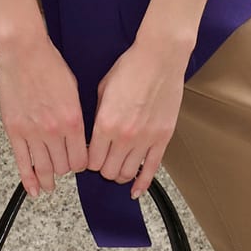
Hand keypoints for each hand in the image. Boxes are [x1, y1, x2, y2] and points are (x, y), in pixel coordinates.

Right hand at [0, 37, 87, 194]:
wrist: (24, 54)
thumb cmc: (51, 66)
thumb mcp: (74, 91)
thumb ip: (77, 117)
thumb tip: (78, 137)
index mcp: (74, 121)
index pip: (82, 157)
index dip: (83, 164)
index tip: (80, 164)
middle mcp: (54, 131)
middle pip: (64, 165)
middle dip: (65, 169)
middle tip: (64, 169)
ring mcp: (33, 132)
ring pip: (44, 167)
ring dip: (48, 179)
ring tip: (49, 186)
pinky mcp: (14, 131)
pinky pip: (22, 162)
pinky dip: (28, 179)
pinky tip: (33, 190)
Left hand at [87, 39, 190, 198]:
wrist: (159, 58)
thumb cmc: (130, 68)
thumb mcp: (102, 90)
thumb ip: (97, 116)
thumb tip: (94, 135)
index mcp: (104, 124)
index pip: (91, 160)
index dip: (88, 162)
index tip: (90, 158)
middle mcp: (124, 136)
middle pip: (108, 171)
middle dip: (103, 170)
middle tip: (104, 163)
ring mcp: (145, 138)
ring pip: (127, 173)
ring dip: (120, 175)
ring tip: (119, 169)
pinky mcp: (162, 137)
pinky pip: (151, 168)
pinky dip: (142, 184)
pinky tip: (136, 191)